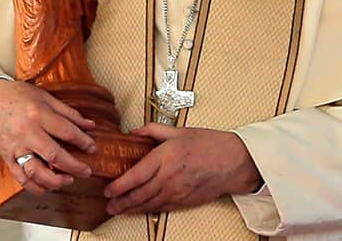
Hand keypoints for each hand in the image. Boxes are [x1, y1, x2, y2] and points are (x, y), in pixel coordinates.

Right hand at [0, 80, 96, 195]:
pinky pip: (21, 178)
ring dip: (55, 181)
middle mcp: (27, 133)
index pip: (67, 132)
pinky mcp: (7, 158)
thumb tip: (91, 125)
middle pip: (54, 155)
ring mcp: (16, 148)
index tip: (93, 149)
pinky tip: (48, 187)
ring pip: (36, 172)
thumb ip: (69, 113)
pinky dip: (35, 187)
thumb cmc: (20, 97)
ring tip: (68, 180)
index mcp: (39, 114)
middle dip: (74, 166)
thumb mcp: (46, 98)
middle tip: (87, 171)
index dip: (83, 142)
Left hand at [104, 123, 261, 214]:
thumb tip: (134, 132)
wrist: (233, 162)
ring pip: (148, 204)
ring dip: (131, 209)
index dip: (119, 185)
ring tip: (118, 210)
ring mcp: (177, 192)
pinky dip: (147, 210)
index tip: (108, 189)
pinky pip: (161, 208)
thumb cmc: (209, 144)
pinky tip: (139, 209)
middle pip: (139, 194)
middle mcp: (169, 177)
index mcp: (166, 157)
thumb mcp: (180, 131)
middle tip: (109, 204)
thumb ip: (154, 130)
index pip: (136, 175)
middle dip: (121, 201)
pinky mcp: (185, 201)